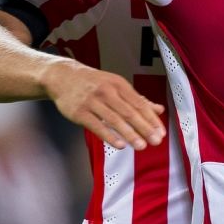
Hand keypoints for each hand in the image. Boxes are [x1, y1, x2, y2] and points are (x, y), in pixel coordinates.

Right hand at [41, 61, 165, 150]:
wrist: (63, 77)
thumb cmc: (93, 83)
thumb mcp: (116, 85)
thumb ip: (137, 99)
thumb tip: (159, 110)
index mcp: (118, 84)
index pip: (139, 103)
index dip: (151, 118)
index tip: (160, 132)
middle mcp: (107, 91)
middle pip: (129, 112)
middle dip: (144, 127)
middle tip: (155, 141)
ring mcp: (92, 101)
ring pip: (114, 120)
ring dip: (129, 134)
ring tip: (141, 146)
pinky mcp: (79, 112)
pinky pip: (97, 125)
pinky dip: (109, 136)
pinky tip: (120, 145)